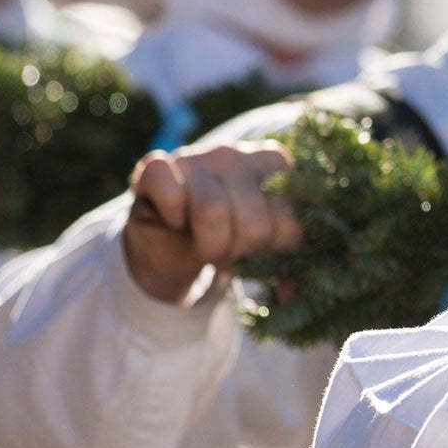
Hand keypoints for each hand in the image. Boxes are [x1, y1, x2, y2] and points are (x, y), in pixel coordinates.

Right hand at [122, 140, 300, 303]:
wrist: (170, 241)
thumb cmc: (227, 238)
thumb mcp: (265, 250)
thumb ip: (288, 265)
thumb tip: (292, 294)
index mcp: (274, 165)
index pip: (290, 221)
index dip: (273, 250)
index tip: (259, 250)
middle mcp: (236, 154)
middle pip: (254, 223)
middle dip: (240, 253)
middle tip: (227, 250)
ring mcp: (195, 156)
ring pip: (212, 211)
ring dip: (208, 246)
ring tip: (204, 243)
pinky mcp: (156, 166)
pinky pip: (171, 195)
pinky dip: (172, 218)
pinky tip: (175, 221)